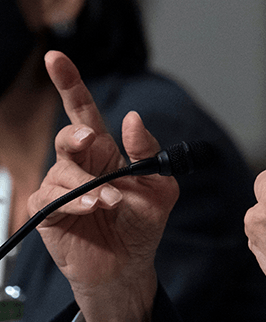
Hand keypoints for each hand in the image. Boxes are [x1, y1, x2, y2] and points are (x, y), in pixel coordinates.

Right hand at [28, 51, 178, 321]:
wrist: (128, 264)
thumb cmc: (143, 221)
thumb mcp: (159, 185)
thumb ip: (148, 152)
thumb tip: (133, 118)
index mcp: (106, 151)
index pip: (85, 111)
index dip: (69, 84)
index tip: (55, 57)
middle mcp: (81, 164)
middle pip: (69, 135)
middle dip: (76, 135)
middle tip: (89, 140)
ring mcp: (62, 186)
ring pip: (62, 168)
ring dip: (88, 184)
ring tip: (111, 203)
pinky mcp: (49, 211)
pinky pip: (53, 197)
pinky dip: (76, 202)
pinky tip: (95, 210)